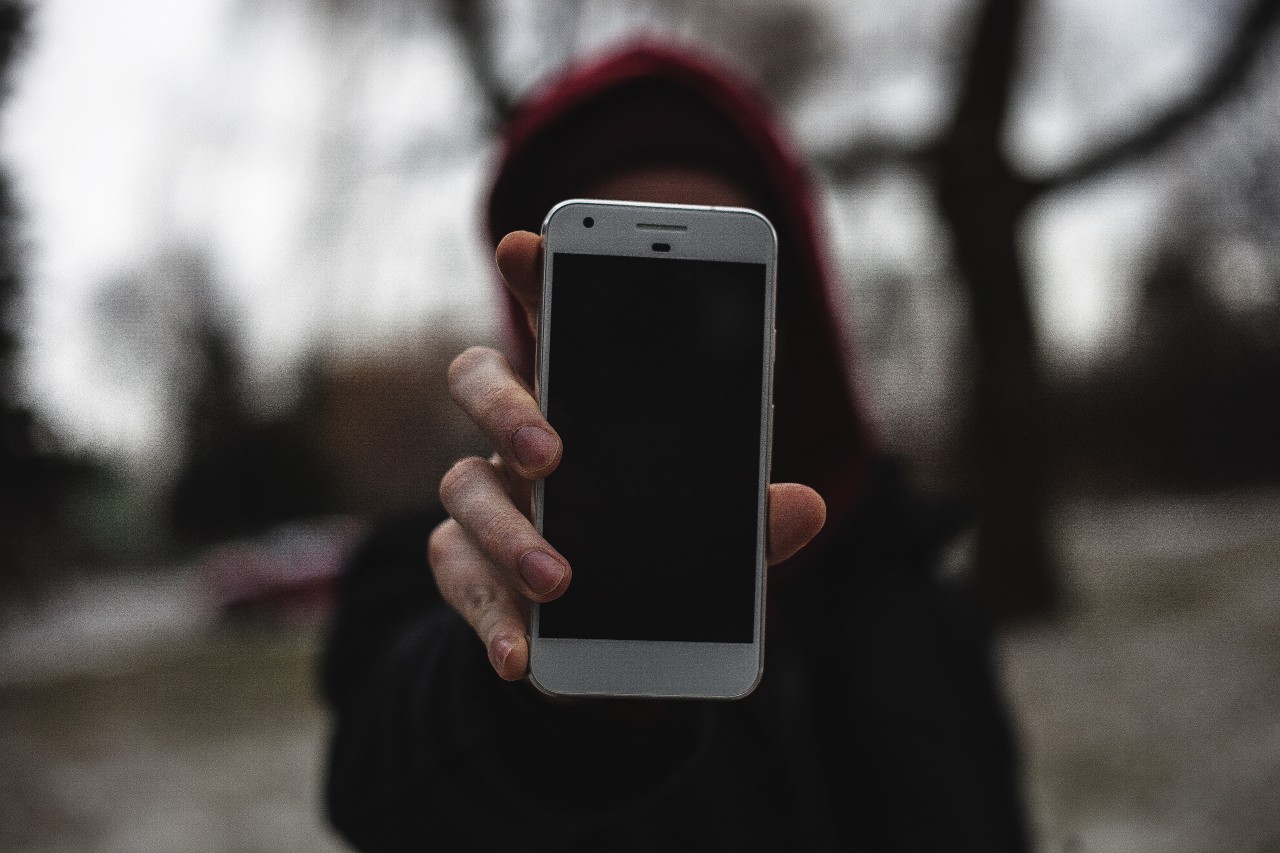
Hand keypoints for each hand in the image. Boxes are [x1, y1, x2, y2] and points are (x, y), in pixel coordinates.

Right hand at [429, 231, 826, 680]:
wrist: (608, 631)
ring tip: (558, 580)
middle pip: (482, 382)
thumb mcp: (713, 525)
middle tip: (552, 450)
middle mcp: (521, 432)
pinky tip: (521, 656)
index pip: (553, 317)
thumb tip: (806, 507)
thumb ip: (750, 514)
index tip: (525, 244)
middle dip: (509, 407)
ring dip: (511, 533)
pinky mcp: (466, 565)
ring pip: (462, 485)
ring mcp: (486, 495)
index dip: (537, 276)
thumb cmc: (656, 543)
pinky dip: (491, 618)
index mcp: (582, 395)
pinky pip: (459, 578)